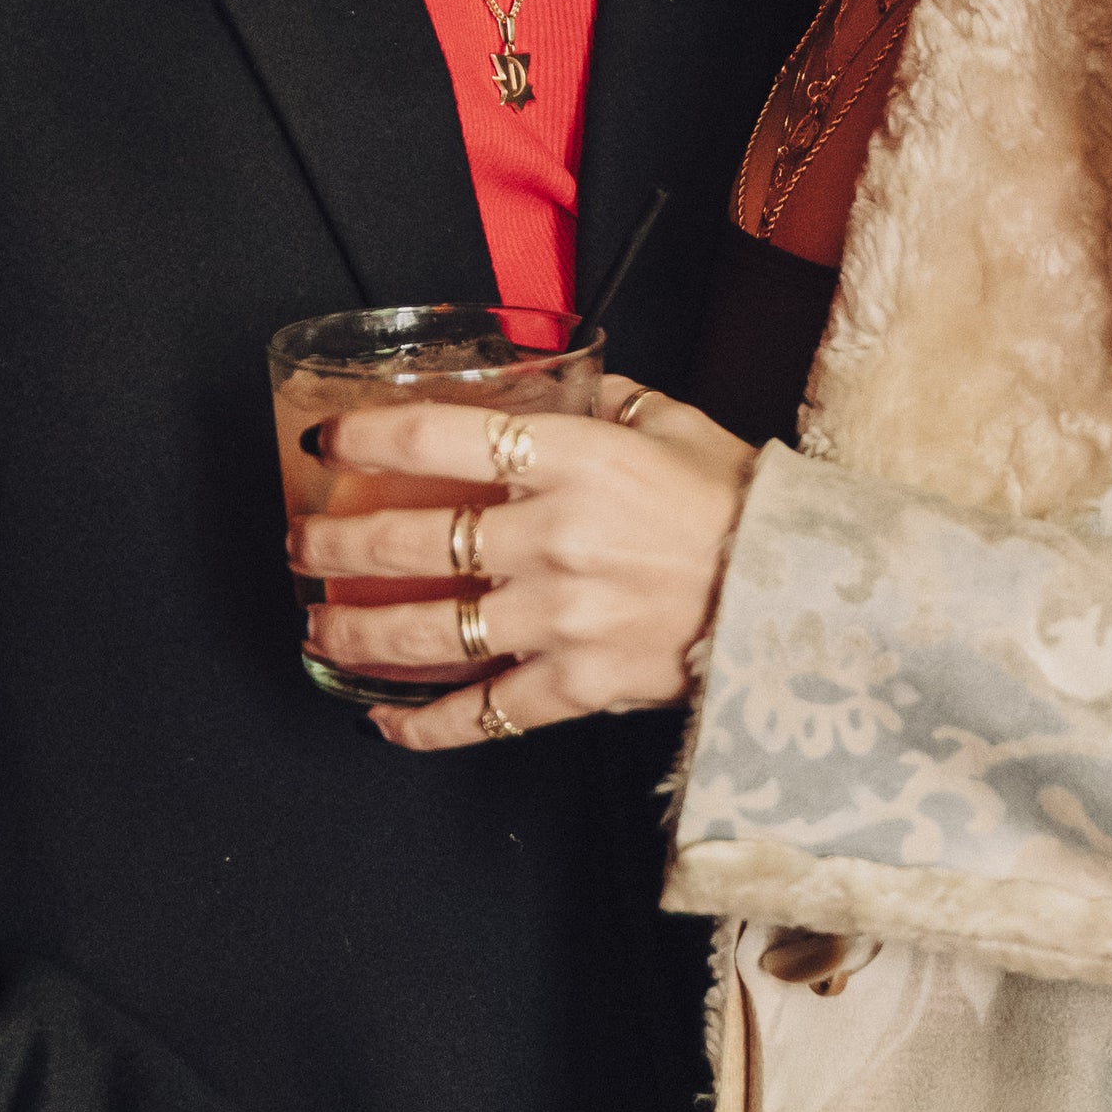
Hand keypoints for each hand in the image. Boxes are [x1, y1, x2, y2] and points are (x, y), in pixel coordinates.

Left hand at [287, 373, 755, 749]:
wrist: (809, 598)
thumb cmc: (743, 506)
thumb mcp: (675, 425)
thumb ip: (606, 401)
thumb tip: (555, 386)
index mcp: (576, 458)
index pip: (442, 435)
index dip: (369, 437)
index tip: (327, 444)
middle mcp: (555, 536)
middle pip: (411, 539)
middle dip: (334, 543)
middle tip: (301, 543)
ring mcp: (562, 617)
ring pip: (427, 631)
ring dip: (356, 631)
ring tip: (318, 625)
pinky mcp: (579, 685)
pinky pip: (483, 713)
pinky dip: (425, 725)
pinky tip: (384, 720)